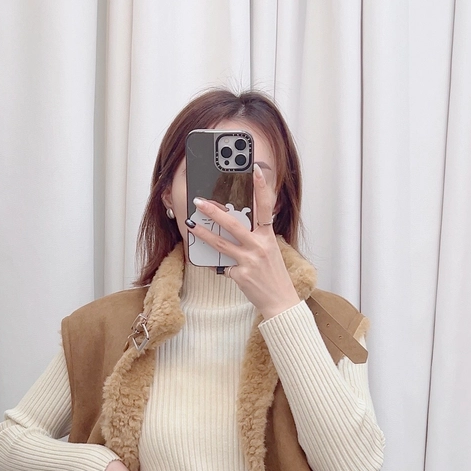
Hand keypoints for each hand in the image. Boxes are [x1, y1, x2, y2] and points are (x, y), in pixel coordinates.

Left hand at [186, 163, 301, 319]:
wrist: (280, 301)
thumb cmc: (274, 275)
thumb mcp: (270, 251)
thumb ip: (256, 237)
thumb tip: (236, 227)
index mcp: (268, 237)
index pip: (265, 207)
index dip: (261, 187)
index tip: (254, 169)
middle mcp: (259, 246)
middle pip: (233, 224)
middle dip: (214, 211)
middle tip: (199, 202)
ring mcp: (249, 260)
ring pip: (221, 244)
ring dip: (203, 234)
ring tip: (190, 225)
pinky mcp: (241, 275)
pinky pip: (221, 266)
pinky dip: (212, 263)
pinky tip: (203, 259)